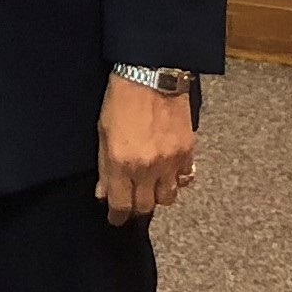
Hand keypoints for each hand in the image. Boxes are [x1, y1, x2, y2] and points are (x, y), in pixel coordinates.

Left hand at [97, 78, 196, 224]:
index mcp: (122, 163)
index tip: (115, 218)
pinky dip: (178, 180)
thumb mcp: (103, 131)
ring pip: (169, 198)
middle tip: (131, 202)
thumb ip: (104, 167)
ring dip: (158, 196)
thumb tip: (103, 193)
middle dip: (137, 208)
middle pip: (146, 207)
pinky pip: (186, 178)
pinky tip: (170, 174)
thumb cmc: (121, 98)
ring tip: (151, 188)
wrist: (152, 72)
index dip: (117, 217)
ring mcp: (171, 160)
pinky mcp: (188, 150)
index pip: (121, 205)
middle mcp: (148, 167)